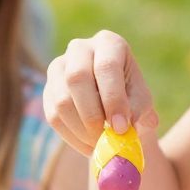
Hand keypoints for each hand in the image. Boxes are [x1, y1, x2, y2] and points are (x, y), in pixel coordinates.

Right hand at [43, 30, 160, 156]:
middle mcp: (79, 48)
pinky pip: (53, 116)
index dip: (113, 98)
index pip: (106, 67)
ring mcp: (58, 67)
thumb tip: (122, 127)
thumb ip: (138, 110)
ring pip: (62, 100)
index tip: (122, 128)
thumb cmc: (132, 99)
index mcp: (109, 43)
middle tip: (107, 139)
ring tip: (101, 145)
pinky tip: (89, 146)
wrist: (114, 104)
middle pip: (76, 78)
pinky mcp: (47, 89)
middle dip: (92, 114)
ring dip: (82, 129)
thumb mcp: (143, 101)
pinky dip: (72, 136)